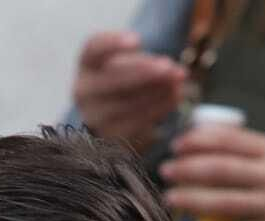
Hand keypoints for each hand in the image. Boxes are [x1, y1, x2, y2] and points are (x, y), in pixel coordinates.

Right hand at [72, 31, 185, 151]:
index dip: (113, 44)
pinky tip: (176, 96)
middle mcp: (85, 90)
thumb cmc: (125, 77)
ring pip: (127, 102)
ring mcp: (95, 116)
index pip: (94, 49)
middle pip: (113, 79)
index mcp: (87, 63)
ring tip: (178, 79)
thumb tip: (172, 61)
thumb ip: (146, 58)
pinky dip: (159, 108)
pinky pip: (137, 122)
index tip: (137, 41)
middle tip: (170, 67)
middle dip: (144, 72)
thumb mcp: (129, 60)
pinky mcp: (111, 136)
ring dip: (157, 90)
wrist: (115, 113)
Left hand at [160, 125, 264, 220]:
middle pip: (223, 170)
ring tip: (170, 199)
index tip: (176, 145)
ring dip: (193, 200)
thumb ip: (242, 146)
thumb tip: (195, 136)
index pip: (230, 140)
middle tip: (166, 171)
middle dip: (188, 170)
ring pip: (227, 203)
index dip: (199, 141)